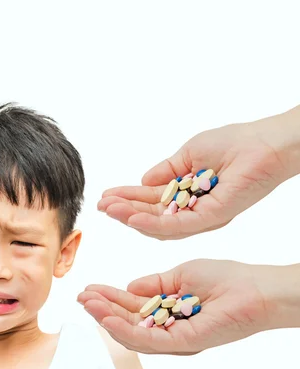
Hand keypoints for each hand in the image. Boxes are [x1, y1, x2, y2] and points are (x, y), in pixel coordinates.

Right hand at [77, 259, 274, 354]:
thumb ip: (153, 285)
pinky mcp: (184, 343)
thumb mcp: (179, 276)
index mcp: (167, 312)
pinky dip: (125, 329)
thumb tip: (128, 287)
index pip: (131, 307)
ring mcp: (175, 337)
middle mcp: (168, 328)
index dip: (109, 298)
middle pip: (127, 322)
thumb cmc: (224, 280)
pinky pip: (148, 340)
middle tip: (81, 296)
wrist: (254, 289)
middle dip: (102, 308)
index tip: (89, 288)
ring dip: (107, 318)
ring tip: (87, 303)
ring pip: (133, 333)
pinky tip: (107, 316)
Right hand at [97, 121, 287, 239]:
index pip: (152, 200)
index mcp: (187, 194)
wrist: (266, 143)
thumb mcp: (189, 154)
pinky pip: (178, 226)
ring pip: (160, 225)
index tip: (105, 197)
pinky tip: (132, 217)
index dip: (128, 199)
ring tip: (110, 210)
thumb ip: (166, 170)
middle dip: (124, 211)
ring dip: (132, 218)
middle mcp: (193, 209)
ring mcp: (203, 216)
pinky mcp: (213, 218)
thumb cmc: (234, 143)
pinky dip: (153, 223)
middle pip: (152, 216)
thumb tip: (142, 182)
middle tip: (101, 206)